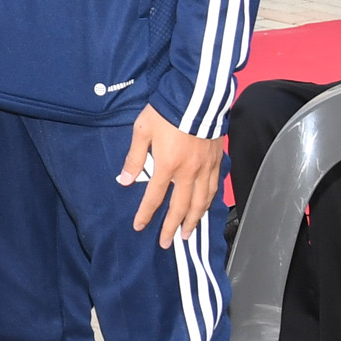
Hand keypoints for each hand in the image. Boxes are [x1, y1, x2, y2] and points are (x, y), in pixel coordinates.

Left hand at [118, 106, 221, 245]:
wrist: (197, 97)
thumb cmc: (166, 112)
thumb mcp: (142, 131)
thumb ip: (134, 158)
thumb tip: (123, 180)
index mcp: (167, 166)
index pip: (154, 197)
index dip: (146, 214)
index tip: (140, 227)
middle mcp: (188, 172)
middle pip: (181, 207)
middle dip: (173, 227)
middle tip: (167, 243)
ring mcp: (206, 168)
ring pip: (201, 202)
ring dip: (193, 220)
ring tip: (188, 234)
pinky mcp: (217, 161)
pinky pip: (214, 188)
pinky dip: (209, 202)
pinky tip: (205, 207)